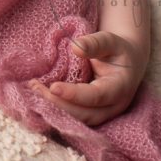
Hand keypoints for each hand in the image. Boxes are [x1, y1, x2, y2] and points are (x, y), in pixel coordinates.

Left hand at [29, 31, 145, 125]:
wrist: (126, 62)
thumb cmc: (117, 49)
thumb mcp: (109, 40)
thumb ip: (94, 43)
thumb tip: (76, 47)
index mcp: (120, 87)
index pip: (96, 96)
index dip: (74, 94)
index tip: (53, 87)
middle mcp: (113, 106)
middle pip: (85, 114)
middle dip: (59, 104)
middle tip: (35, 88)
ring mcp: (104, 114)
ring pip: (78, 120)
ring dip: (55, 109)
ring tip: (34, 91)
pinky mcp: (93, 114)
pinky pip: (74, 118)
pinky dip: (57, 110)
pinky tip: (39, 97)